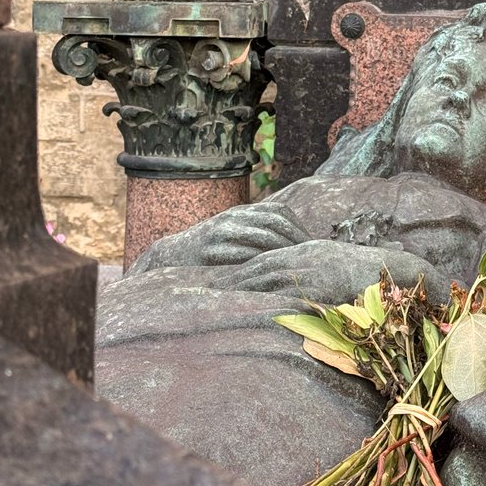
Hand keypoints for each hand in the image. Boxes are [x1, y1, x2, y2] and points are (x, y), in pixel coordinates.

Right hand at [129, 201, 310, 272]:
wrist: (173, 254)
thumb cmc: (213, 247)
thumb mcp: (236, 231)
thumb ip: (260, 232)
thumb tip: (298, 243)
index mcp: (242, 211)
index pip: (278, 211)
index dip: (297, 227)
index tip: (311, 243)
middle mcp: (233, 217)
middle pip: (273, 223)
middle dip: (294, 240)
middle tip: (308, 258)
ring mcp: (221, 233)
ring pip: (260, 239)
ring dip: (281, 253)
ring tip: (295, 267)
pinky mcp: (211, 252)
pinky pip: (241, 257)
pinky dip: (260, 264)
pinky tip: (272, 275)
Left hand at [211, 240, 451, 304]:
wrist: (396, 270)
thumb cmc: (369, 274)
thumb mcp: (338, 266)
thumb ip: (318, 273)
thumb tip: (301, 288)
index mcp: (311, 250)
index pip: (269, 256)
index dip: (245, 267)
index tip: (223, 276)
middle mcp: (308, 256)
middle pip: (263, 264)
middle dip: (236, 276)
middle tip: (208, 287)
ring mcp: (314, 270)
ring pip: (270, 276)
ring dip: (243, 287)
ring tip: (218, 298)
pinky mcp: (321, 285)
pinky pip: (288, 292)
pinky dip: (265, 298)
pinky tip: (248, 307)